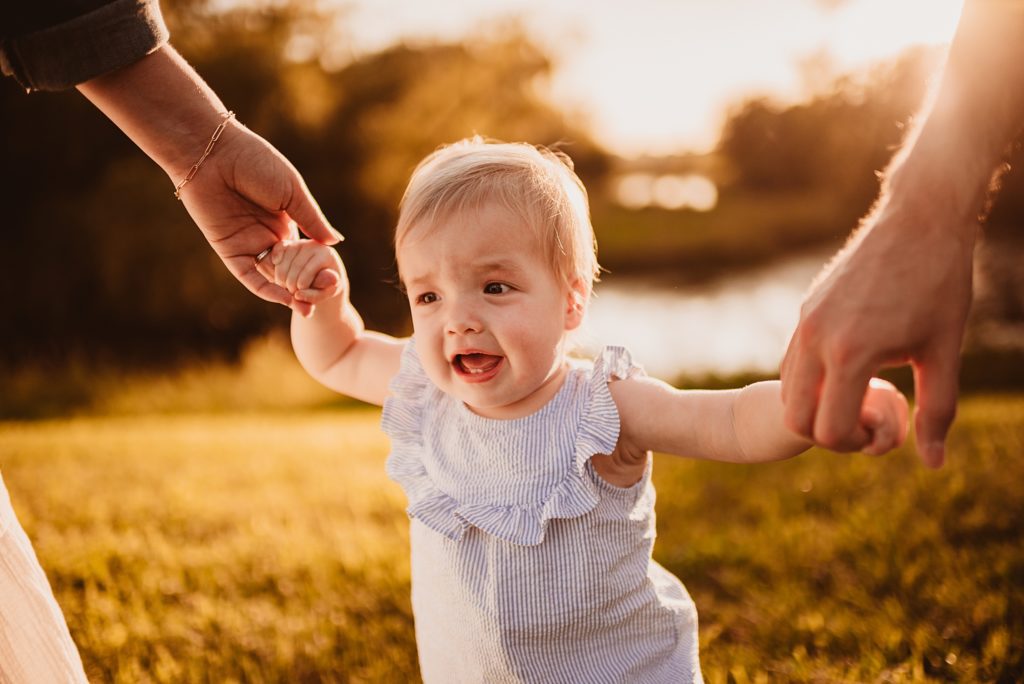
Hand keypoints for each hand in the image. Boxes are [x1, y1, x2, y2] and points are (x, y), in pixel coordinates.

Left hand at [176, 121, 342, 313]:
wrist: (213, 153)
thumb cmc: (255, 162)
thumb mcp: (292, 192)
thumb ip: (313, 220)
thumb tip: (336, 242)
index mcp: (284, 218)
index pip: (302, 252)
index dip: (316, 268)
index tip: (332, 283)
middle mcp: (266, 233)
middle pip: (288, 268)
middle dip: (304, 286)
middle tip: (322, 302)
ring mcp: (247, 242)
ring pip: (270, 275)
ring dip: (287, 294)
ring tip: (307, 309)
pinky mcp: (228, 249)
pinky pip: (249, 275)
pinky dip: (266, 289)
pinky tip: (285, 299)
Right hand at [780, 194, 975, 466]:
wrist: (919, 220)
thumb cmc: (939, 286)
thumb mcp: (944, 353)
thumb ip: (937, 411)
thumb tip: (933, 462)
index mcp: (851, 354)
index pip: (828, 429)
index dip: (854, 444)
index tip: (881, 432)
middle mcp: (816, 339)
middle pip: (794, 417)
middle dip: (826, 433)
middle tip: (864, 422)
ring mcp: (805, 322)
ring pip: (788, 390)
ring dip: (816, 405)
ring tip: (859, 395)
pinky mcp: (805, 309)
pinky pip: (792, 360)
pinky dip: (812, 380)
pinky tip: (850, 368)